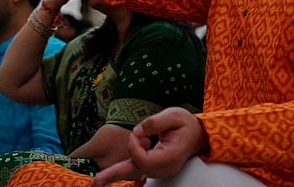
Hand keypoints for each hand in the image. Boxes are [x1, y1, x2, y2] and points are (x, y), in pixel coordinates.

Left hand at [92, 107, 206, 185]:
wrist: (198, 135)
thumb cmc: (186, 124)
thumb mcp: (174, 115)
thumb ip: (155, 122)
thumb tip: (137, 130)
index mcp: (170, 156)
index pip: (144, 159)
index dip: (134, 146)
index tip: (137, 132)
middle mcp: (164, 168)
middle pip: (135, 171)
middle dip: (114, 174)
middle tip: (95, 183)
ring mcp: (160, 170)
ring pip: (134, 170)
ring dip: (118, 169)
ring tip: (97, 182)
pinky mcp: (155, 168)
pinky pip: (137, 169)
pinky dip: (124, 167)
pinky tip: (108, 175)